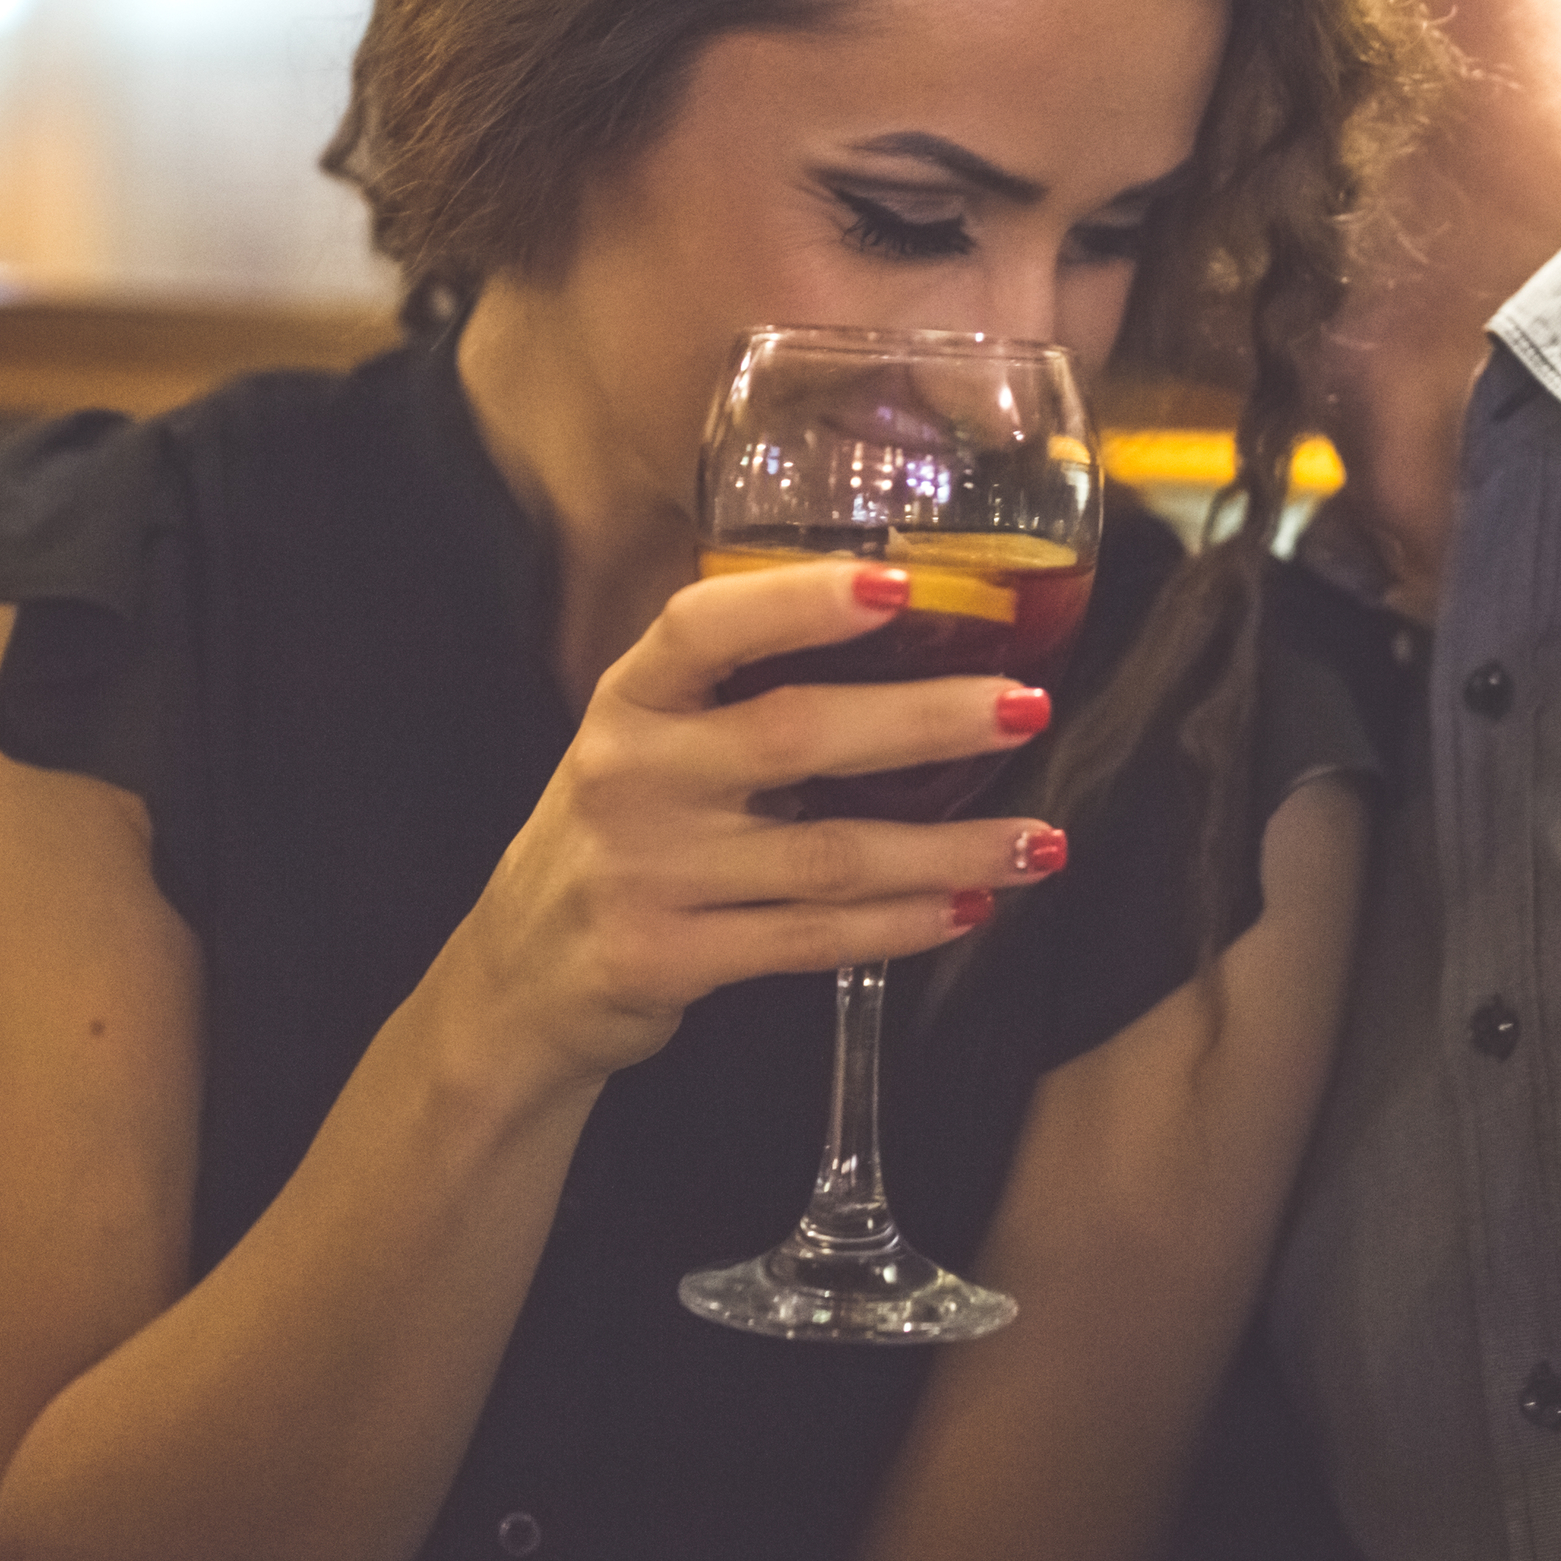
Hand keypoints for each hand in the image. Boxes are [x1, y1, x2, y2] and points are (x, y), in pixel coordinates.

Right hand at [438, 558, 1065, 1086]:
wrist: (520, 979)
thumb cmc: (619, 833)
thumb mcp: (644, 741)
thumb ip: (735, 693)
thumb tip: (900, 623)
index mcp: (630, 699)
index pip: (706, 626)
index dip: (801, 601)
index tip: (901, 581)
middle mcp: (631, 775)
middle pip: (795, 735)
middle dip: (924, 720)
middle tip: (1025, 706)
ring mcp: (648, 874)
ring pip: (828, 856)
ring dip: (948, 848)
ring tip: (1041, 838)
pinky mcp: (669, 960)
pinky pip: (811, 941)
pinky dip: (901, 926)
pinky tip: (969, 907)